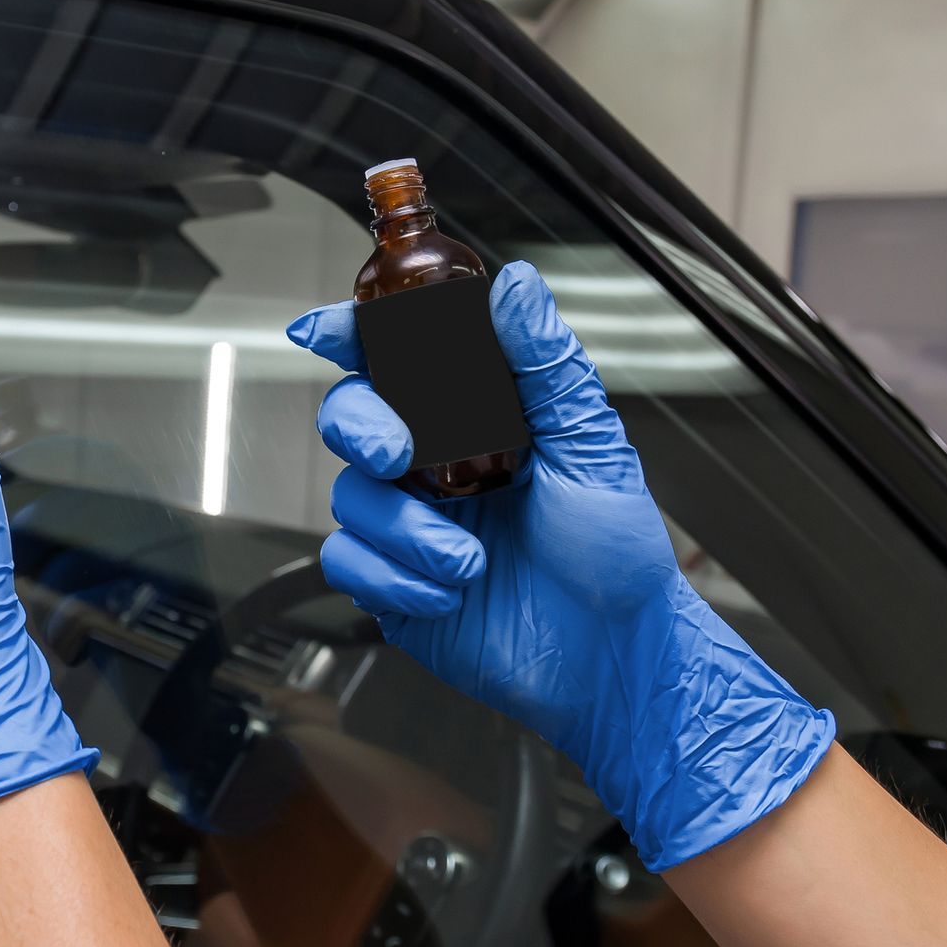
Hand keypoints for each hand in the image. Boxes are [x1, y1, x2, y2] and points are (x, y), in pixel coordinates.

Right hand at [288, 261, 832, 869]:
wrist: (616, 660)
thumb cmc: (617, 556)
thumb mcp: (591, 446)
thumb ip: (546, 363)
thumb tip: (517, 286)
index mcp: (479, 420)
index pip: (401, 361)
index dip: (354, 335)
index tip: (329, 330)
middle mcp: (435, 467)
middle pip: (351, 417)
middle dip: (360, 427)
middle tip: (397, 453)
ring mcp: (411, 527)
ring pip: (350, 497)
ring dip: (404, 529)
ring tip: (469, 561)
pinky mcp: (395, 587)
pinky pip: (350, 565)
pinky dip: (394, 579)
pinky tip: (450, 593)